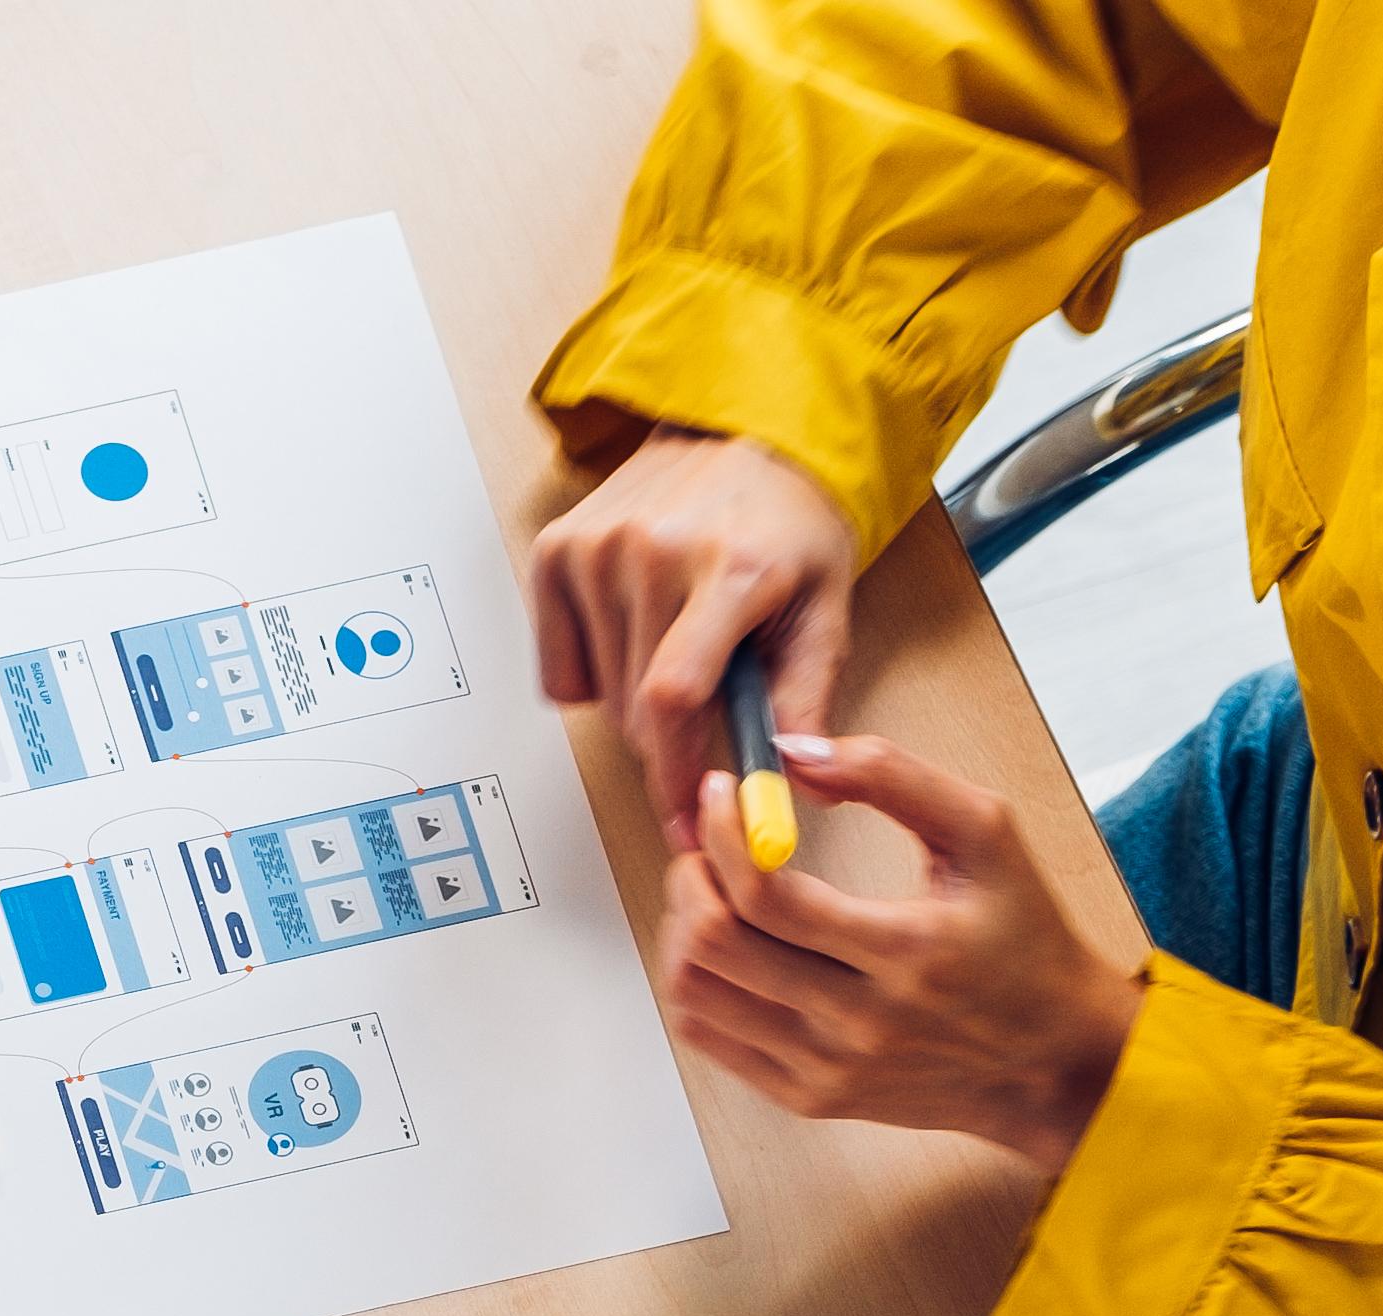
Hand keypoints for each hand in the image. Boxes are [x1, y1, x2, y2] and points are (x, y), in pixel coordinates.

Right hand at [530, 428, 861, 859]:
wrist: (747, 428)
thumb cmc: (789, 521)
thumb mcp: (825, 608)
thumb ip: (805, 702)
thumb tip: (789, 786)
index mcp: (729, 568)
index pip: (674, 698)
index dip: (673, 775)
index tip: (684, 819)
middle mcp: (652, 550)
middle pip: (635, 709)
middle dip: (670, 740)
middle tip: (706, 713)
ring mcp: (596, 547)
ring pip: (599, 695)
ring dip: (635, 702)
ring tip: (679, 648)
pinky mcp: (557, 550)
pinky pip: (560, 666)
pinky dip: (594, 673)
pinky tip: (634, 631)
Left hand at [653, 727, 1143, 1170]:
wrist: (1050, 1061)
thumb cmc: (1022, 939)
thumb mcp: (986, 834)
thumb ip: (894, 777)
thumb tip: (794, 752)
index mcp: (906, 950)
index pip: (767, 896)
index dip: (722, 836)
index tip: (720, 794)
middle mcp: (859, 1020)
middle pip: (718, 946)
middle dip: (690, 875)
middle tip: (702, 841)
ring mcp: (826, 1067)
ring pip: (699, 995)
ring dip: (682, 927)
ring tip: (708, 888)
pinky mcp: (807, 1097)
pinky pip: (710, 1038)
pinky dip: (695, 981)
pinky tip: (724, 944)